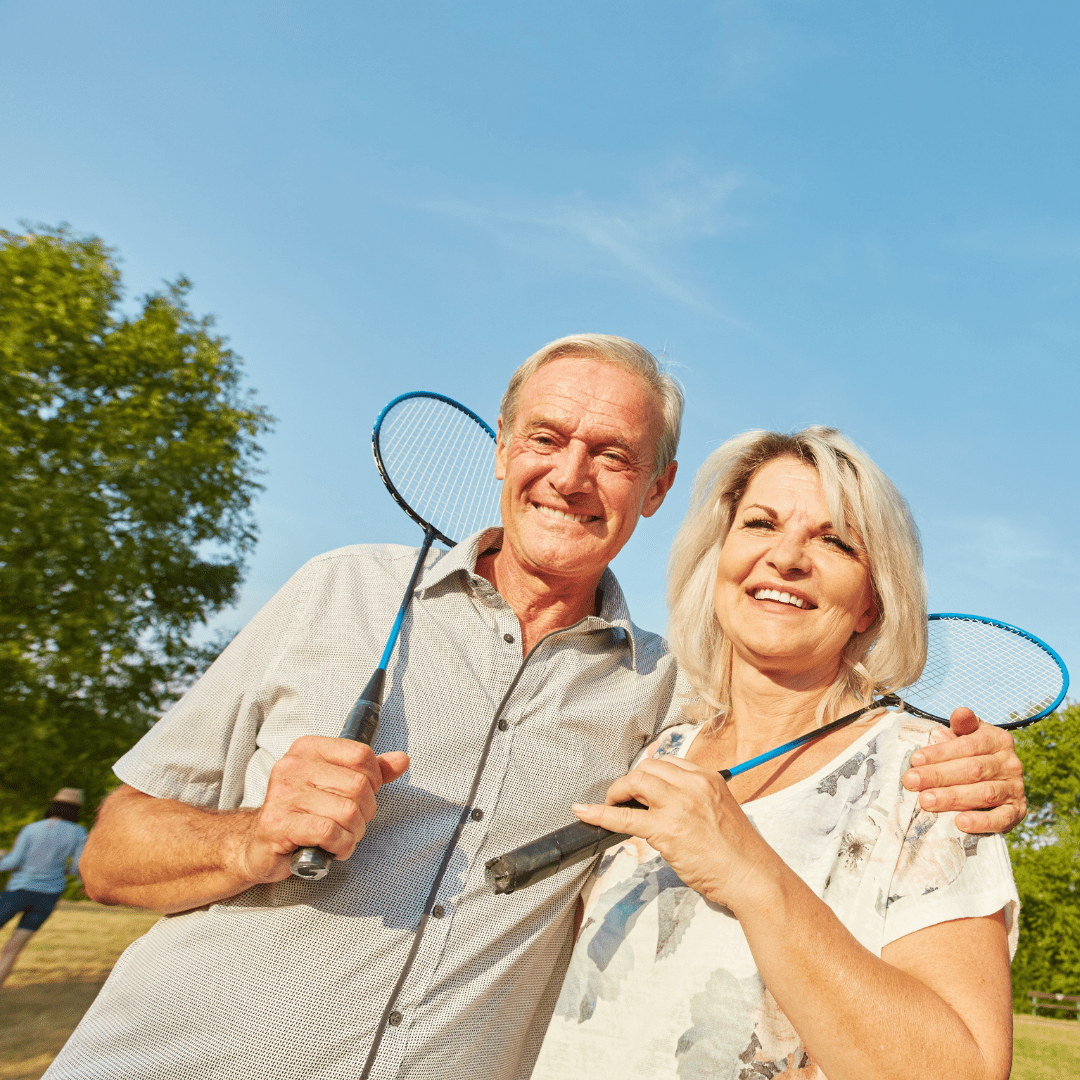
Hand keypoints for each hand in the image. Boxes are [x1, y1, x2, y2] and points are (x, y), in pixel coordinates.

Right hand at [235, 736, 408, 882]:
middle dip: (365, 812)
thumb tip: (402, 760)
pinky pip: (329, 832)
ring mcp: (283, 794)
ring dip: (353, 833)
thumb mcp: (335, 784)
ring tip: (342, 837)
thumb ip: (370, 772)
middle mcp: (293, 765)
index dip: (374, 780)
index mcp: (308, 748)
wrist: (258, 843)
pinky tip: (333, 848)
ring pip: (347, 811)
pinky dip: (340, 845)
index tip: (363, 796)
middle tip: (352, 823)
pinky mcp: (278, 823)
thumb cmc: (302, 812)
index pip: (361, 754)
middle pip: (358, 785)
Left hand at [571, 756, 777, 910]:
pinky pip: (624, 817)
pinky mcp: (666, 830)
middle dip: (629, 782)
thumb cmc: (738, 851)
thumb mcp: (720, 810)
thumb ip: (694, 799)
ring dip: (617, 792)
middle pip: (647, 768)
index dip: (647, 774)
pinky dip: (600, 813)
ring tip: (611, 805)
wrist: (751, 876)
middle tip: (622, 799)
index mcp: (706, 778)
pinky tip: (585, 813)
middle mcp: (692, 785)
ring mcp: (678, 805)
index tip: (639, 787)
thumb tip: (664, 803)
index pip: (666, 762)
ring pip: (634, 782)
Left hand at [901, 708, 1024, 833]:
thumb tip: (959, 712)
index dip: (940, 752)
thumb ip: (962, 725)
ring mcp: (1016, 788)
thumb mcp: (968, 735)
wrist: (998, 781)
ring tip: (926, 801)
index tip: (914, 759)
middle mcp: (1010, 763)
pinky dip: (981, 822)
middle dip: (938, 776)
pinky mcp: (1017, 812)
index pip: (967, 745)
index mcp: (997, 740)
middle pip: (973, 770)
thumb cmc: (972, 754)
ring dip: (953, 798)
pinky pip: (1001, 819)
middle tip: (911, 781)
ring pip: (984, 793)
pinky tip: (960, 823)